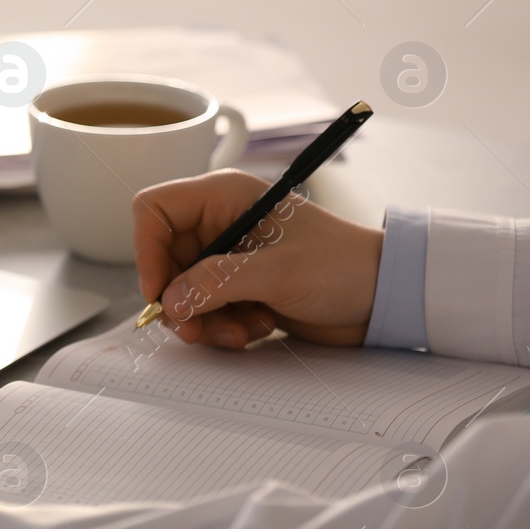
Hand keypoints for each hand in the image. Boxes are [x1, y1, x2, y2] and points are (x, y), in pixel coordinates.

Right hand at [133, 170, 383, 347]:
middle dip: (178, 300)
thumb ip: (218, 283)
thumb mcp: (278, 272)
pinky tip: (254, 328)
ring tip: (240, 331)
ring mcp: (226, 257)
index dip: (146, 250)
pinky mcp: (236, 287)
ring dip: (202, 320)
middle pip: (163, 260)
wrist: (383, 296)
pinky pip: (203, 310)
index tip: (158, 292)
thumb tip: (170, 300)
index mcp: (224, 197)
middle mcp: (219, 223)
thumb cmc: (343, 266)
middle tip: (196, 328)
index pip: (154, 211)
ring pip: (180, 292)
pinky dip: (220, 327)